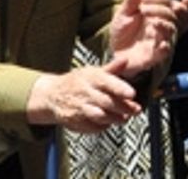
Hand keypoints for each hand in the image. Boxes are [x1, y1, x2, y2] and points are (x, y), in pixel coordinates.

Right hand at [26, 61, 141, 132]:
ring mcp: (78, 108)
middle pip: (106, 102)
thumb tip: (126, 60)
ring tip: (124, 118)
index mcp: (90, 78)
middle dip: (123, 107)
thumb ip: (112, 68)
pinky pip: (90, 127)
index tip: (132, 94)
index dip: (120, 89)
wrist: (52, 95)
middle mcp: (84, 93)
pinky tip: (109, 123)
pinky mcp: (73, 121)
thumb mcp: (93, 71)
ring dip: (114, 119)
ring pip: (99, 116)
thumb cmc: (77, 82)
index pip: (107, 82)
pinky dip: (101, 127)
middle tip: (136, 110)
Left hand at [108, 0, 184, 76]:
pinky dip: (166, 48)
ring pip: (172, 31)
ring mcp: (159, 40)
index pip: (169, 2)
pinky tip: (162, 44)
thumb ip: (132, 0)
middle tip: (144, 8)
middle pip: (173, 15)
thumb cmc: (122, 31)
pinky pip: (165, 52)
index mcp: (158, 14)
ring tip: (152, 22)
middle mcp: (161, 26)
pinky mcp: (154, 56)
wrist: (113, 52)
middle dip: (161, 9)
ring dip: (165, 24)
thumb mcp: (124, 13)